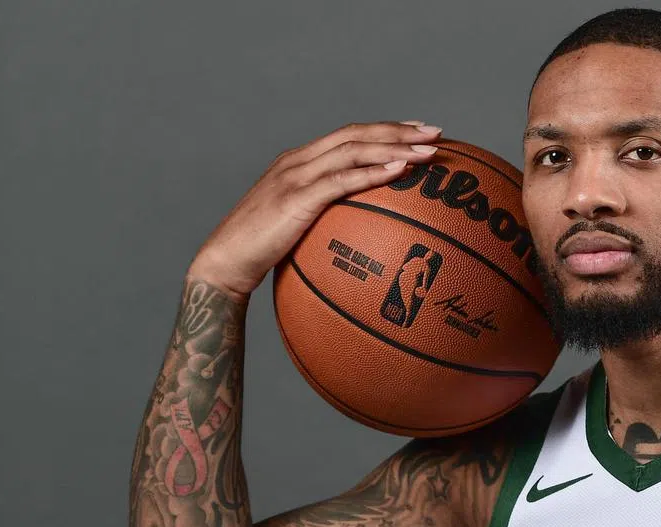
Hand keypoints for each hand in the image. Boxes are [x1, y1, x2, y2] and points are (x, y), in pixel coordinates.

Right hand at [187, 121, 442, 298]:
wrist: (225, 263)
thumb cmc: (262, 254)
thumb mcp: (298, 229)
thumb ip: (325, 220)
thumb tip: (362, 236)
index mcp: (300, 163)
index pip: (349, 135)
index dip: (385, 129)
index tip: (417, 130)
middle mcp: (298, 161)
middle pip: (356, 134)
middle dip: (399, 130)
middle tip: (436, 131)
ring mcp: (295, 176)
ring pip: (352, 150)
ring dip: (394, 147)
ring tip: (427, 150)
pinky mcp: (295, 198)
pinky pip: (340, 181)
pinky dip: (371, 173)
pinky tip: (399, 171)